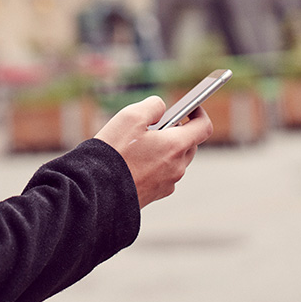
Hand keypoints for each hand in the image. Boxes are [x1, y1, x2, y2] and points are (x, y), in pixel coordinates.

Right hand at [94, 96, 213, 208]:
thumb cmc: (114, 151)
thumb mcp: (131, 116)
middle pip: (190, 144)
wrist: (96, 190)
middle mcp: (177, 167)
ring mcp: (168, 183)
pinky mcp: (156, 195)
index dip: (199, 113)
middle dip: (178, 131)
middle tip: (159, 123)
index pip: (204, 127)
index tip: (192, 107)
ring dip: (166, 148)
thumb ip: (153, 106)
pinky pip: (164, 174)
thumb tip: (162, 108)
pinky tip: (137, 160)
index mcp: (176, 146)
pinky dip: (157, 164)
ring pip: (176, 160)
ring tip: (143, 142)